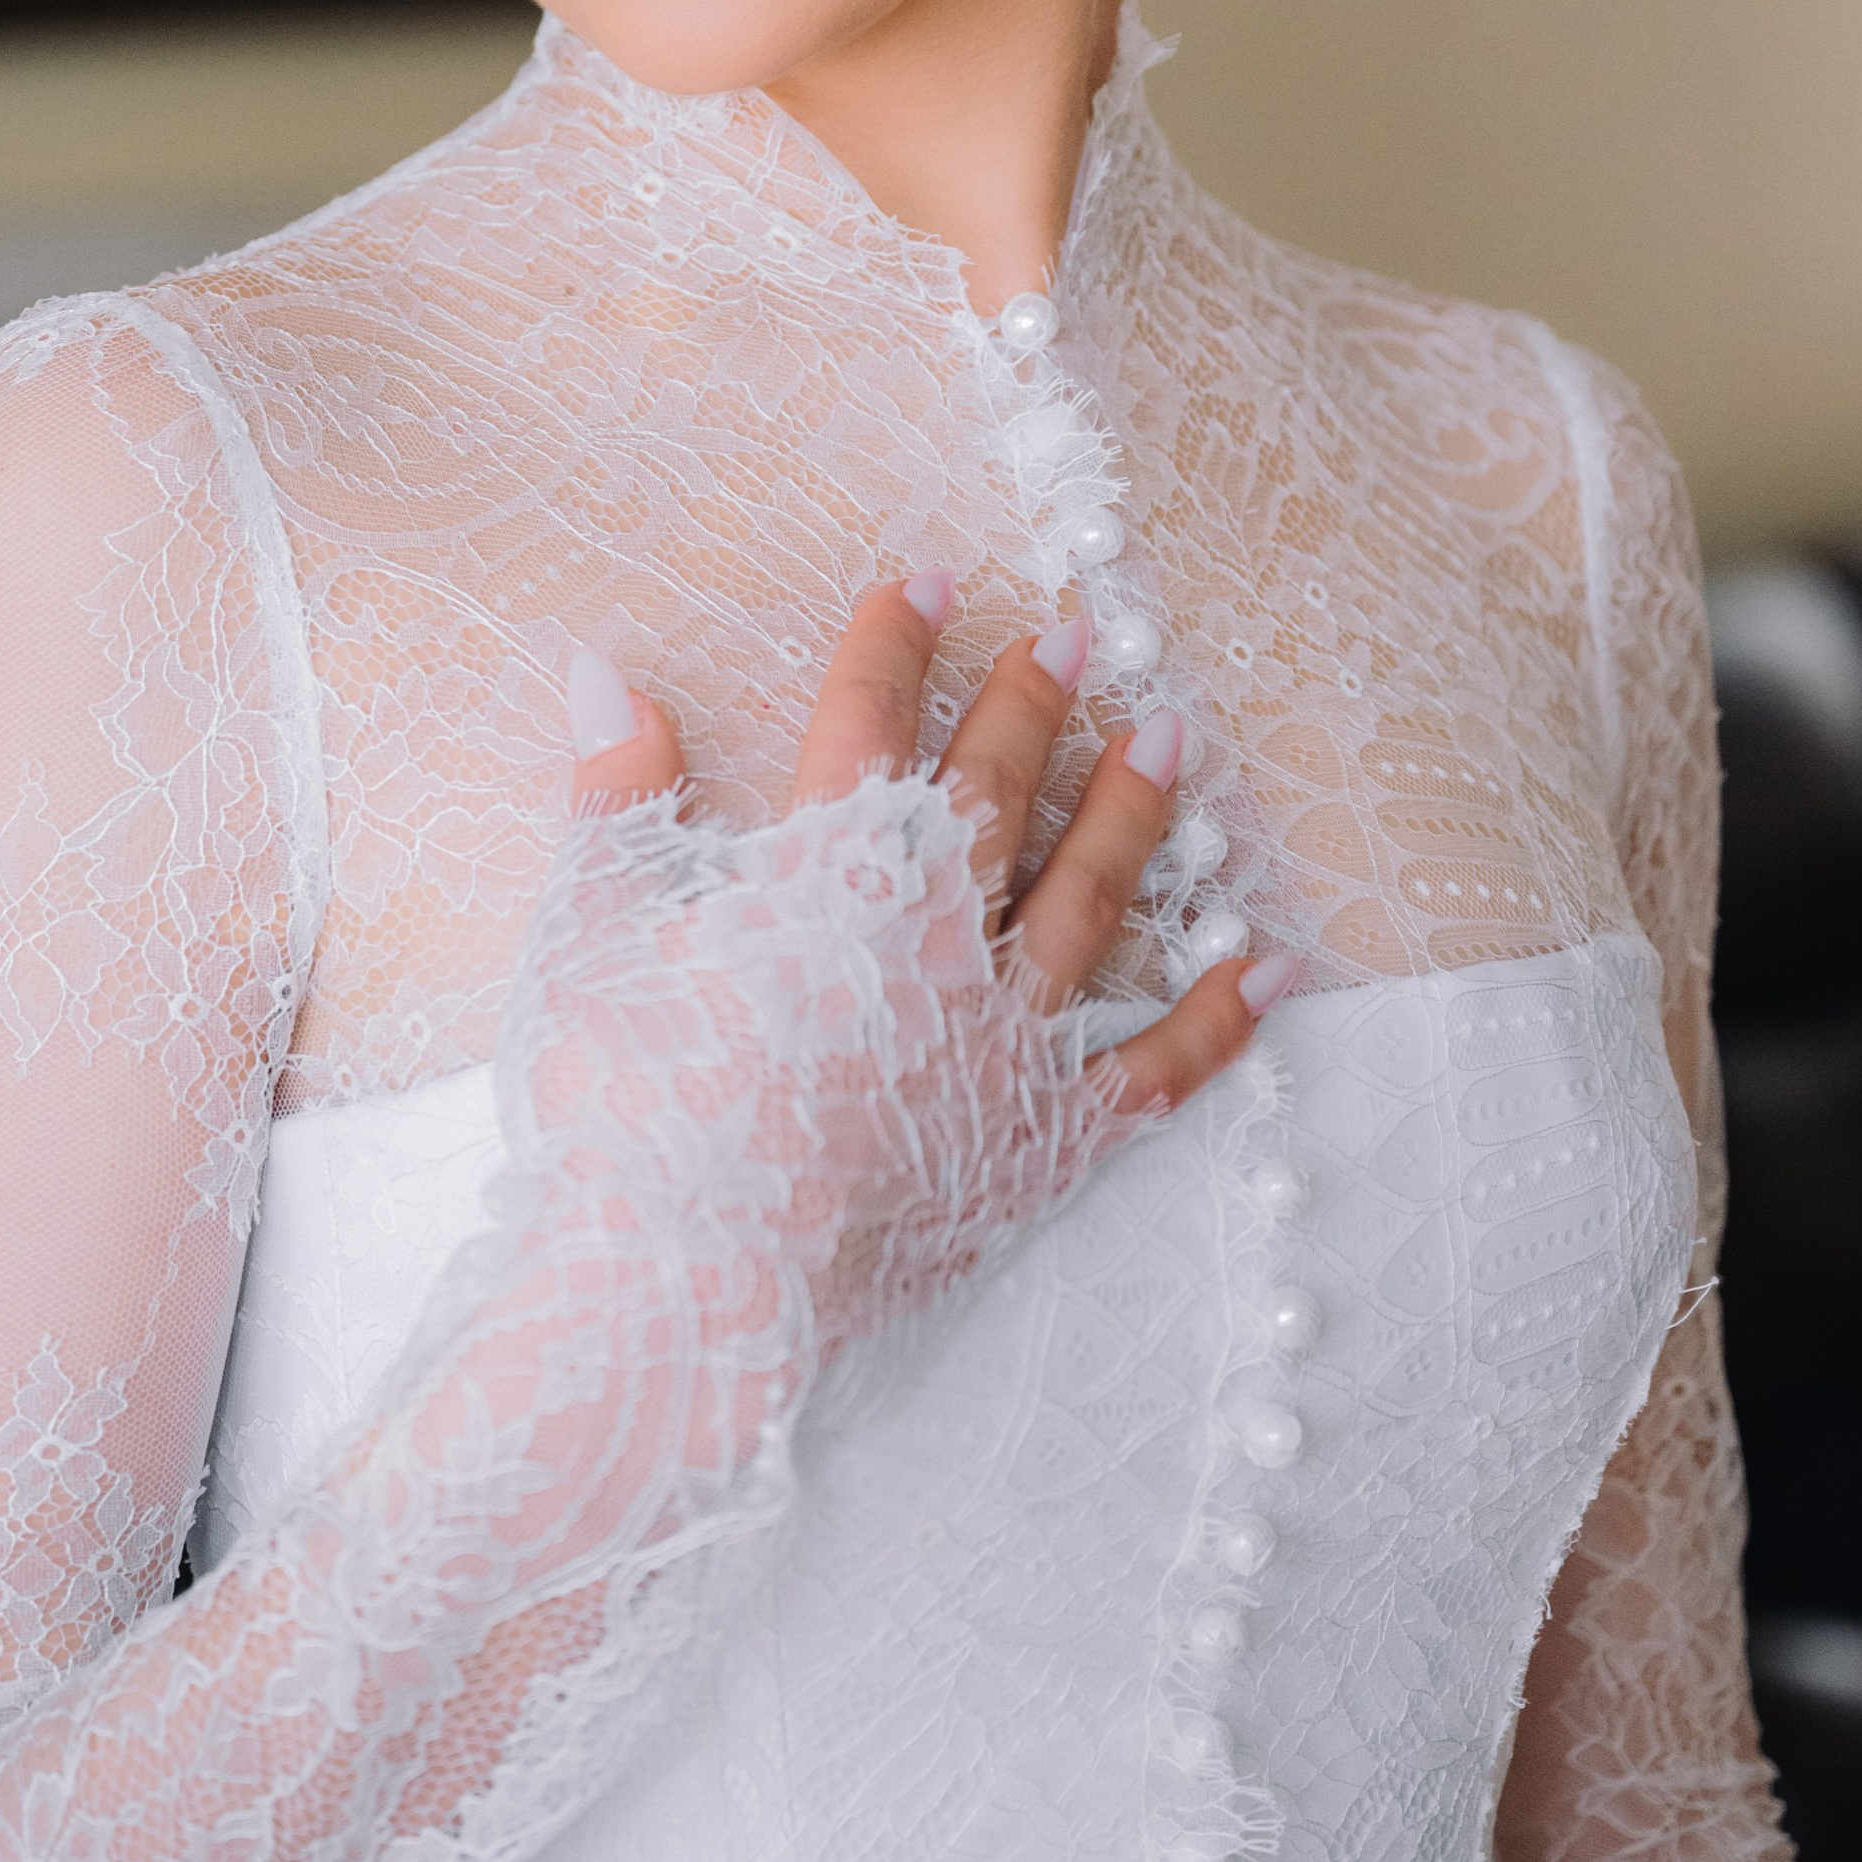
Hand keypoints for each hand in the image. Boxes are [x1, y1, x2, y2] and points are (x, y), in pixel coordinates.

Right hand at [568, 575, 1291, 1126]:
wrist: (687, 1283)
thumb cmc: (621, 1106)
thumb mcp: (594, 925)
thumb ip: (616, 795)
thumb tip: (601, 674)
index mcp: (830, 869)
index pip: (869, 720)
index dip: (895, 641)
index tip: (929, 578)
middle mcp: (939, 930)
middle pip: (999, 787)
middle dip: (1035, 702)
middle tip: (1078, 636)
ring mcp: (1006, 1034)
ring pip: (1092, 897)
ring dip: (1132, 812)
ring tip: (1169, 742)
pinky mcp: (1046, 1138)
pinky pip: (1154, 1067)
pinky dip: (1218, 1018)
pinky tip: (1268, 966)